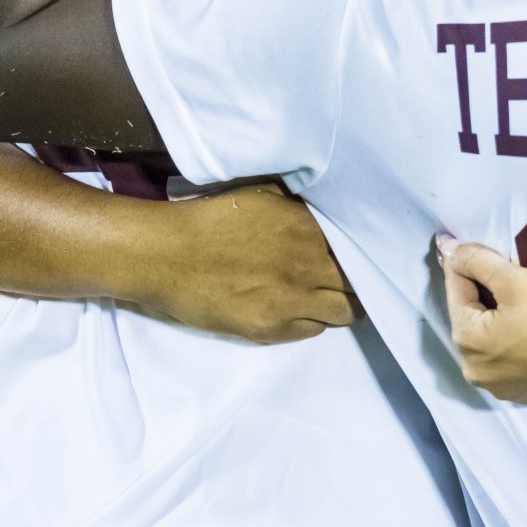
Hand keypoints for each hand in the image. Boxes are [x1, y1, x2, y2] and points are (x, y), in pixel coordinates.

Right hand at [145, 184, 357, 344]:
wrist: (164, 254)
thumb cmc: (211, 217)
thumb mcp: (266, 195)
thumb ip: (303, 210)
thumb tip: (328, 217)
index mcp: (311, 230)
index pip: (361, 251)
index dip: (363, 256)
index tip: (359, 257)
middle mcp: (309, 267)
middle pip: (358, 285)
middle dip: (358, 283)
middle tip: (348, 281)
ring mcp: (291, 302)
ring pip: (343, 313)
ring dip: (341, 305)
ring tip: (328, 298)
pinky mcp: (268, 328)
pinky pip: (312, 331)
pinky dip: (314, 321)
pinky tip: (302, 310)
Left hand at [440, 236, 526, 401]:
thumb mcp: (515, 280)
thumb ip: (477, 261)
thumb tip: (448, 248)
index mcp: (466, 341)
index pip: (455, 290)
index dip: (464, 264)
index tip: (468, 246)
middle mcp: (473, 370)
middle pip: (471, 318)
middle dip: (482, 294)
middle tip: (504, 274)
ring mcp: (497, 386)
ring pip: (488, 342)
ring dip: (496, 321)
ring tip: (520, 304)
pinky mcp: (520, 393)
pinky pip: (507, 361)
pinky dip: (513, 344)